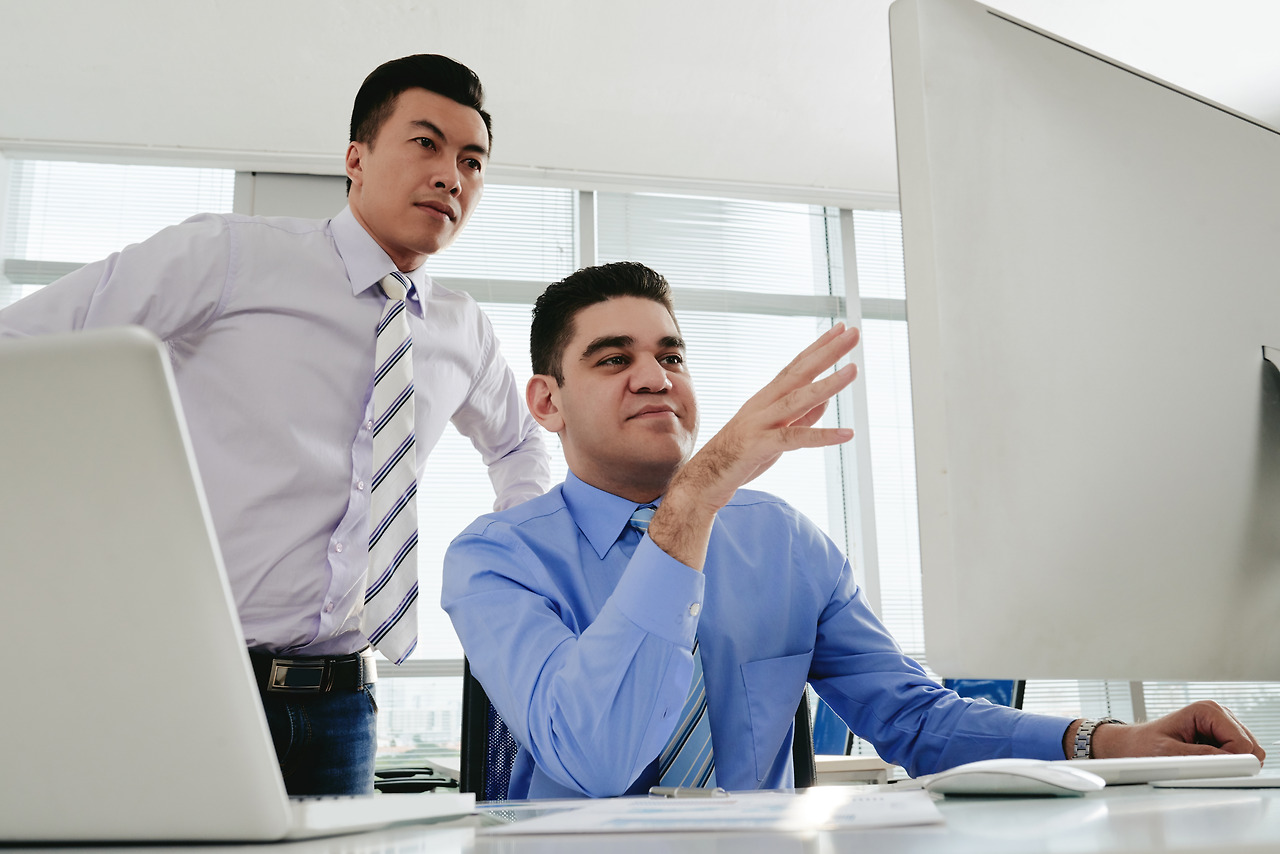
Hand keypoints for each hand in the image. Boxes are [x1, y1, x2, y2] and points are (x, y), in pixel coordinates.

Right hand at [650, 323, 859, 568]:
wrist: (704, 479)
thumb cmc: (739, 455)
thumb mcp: (776, 432)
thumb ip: (801, 416)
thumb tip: (828, 398)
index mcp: (766, 398)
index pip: (796, 366)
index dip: (818, 347)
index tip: (841, 329)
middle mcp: (763, 404)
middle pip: (799, 372)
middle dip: (827, 352)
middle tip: (853, 332)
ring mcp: (760, 423)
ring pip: (798, 399)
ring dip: (828, 384)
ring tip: (854, 369)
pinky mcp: (760, 446)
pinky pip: (795, 438)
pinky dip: (822, 436)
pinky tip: (847, 433)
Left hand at [1088, 701, 1264, 761]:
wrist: (1133, 745)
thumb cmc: (1145, 746)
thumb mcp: (1168, 754)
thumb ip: (1201, 757)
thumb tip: (1230, 761)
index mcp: (1206, 710)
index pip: (1241, 743)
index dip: (1231, 761)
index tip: (1212, 769)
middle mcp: (1218, 713)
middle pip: (1251, 747)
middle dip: (1233, 762)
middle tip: (1202, 766)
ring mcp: (1222, 725)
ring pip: (1249, 752)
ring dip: (1230, 763)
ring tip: (1200, 762)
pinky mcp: (1222, 736)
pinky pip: (1240, 756)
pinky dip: (1227, 763)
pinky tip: (1205, 761)